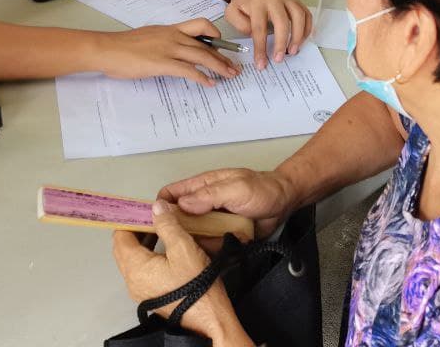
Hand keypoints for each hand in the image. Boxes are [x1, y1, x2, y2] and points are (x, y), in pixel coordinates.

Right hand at [95, 20, 239, 85]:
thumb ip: (163, 42)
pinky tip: (209, 83)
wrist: (108, 49)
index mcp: (170, 29)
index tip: (222, 44)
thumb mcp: (148, 37)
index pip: (200, 26)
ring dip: (219, 67)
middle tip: (234, 66)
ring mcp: (169, 49)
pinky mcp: (163, 64)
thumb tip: (171, 52)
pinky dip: (202, 77)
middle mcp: (174, 36)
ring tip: (230, 75)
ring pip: (202, 56)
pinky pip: (189, 70)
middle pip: (206, 44)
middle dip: (223, 56)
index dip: (215, 34)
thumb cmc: (123, 46)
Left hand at [112, 201, 249, 345]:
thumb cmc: (197, 287)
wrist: (208, 318)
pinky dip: (147, 256)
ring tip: (161, 229)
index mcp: (136, 267)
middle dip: (136, 230)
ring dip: (142, 243)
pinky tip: (164, 248)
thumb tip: (156, 207)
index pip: (120, 236)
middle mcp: (132, 281)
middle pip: (123, 248)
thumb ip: (167, 224)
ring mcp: (140, 290)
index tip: (144, 209)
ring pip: (132, 260)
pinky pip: (140, 271)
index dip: (131, 219)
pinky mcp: (149, 295)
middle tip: (153, 217)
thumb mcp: (184, 248)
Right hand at [160, 168, 296, 239]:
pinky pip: (207, 246)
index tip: (155, 224)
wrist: (284, 204)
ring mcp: (211, 221)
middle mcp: (201, 204)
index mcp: (201, 186)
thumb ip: (209, 195)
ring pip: (190, 236)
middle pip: (176, 219)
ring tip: (201, 250)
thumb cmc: (262, 189)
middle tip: (176, 245)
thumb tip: (181, 204)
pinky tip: (216, 253)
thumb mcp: (236, 188)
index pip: (170, 194)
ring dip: (193, 244)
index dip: (159, 207)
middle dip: (173, 231)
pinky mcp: (220, 236)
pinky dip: (209, 251)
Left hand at [225, 0, 310, 68]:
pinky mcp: (295, 2)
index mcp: (257, 3)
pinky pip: (306, 14)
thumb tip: (255, 36)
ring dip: (298, 35)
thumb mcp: (232, 13)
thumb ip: (241, 26)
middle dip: (281, 43)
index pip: (259, 28)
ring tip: (293, 51)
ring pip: (299, 15)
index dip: (261, 48)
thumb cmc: (242, 5)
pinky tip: (302, 40)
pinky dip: (307, 28)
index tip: (261, 63)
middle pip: (282, 21)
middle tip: (279, 59)